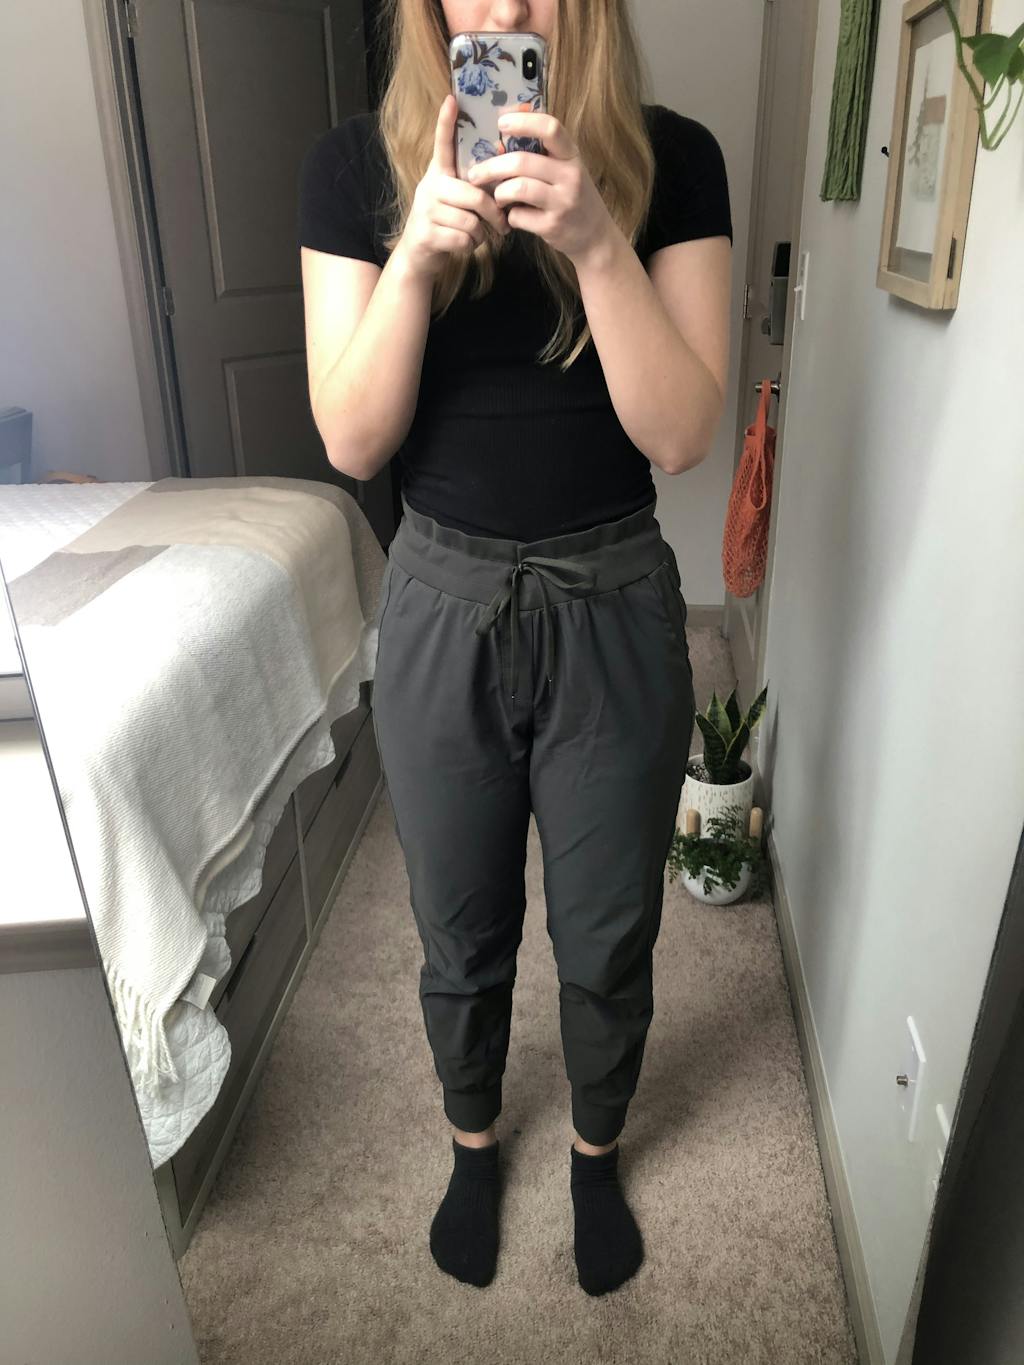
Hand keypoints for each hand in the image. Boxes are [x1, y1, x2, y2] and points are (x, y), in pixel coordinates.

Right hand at [395, 94, 510, 281]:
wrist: (419, 255)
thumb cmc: (447, 223)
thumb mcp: (456, 200)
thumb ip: (473, 187)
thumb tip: (507, 178)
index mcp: (439, 173)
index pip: (443, 144)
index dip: (446, 123)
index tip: (452, 99)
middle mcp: (430, 186)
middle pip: (474, 195)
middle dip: (494, 213)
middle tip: (503, 224)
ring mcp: (425, 210)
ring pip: (471, 221)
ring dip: (482, 233)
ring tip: (479, 235)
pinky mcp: (426, 234)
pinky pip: (464, 239)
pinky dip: (472, 246)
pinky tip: (466, 244)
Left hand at [466, 108, 615, 266]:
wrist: (595, 236)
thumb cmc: (571, 196)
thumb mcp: (565, 169)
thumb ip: (541, 155)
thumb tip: (498, 142)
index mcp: (571, 155)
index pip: (550, 128)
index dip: (523, 122)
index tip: (501, 122)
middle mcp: (570, 176)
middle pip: (522, 162)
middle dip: (491, 167)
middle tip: (475, 174)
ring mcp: (562, 202)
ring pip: (517, 188)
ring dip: (499, 193)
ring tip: (496, 197)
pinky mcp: (552, 226)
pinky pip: (518, 216)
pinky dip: (509, 216)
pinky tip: (513, 216)